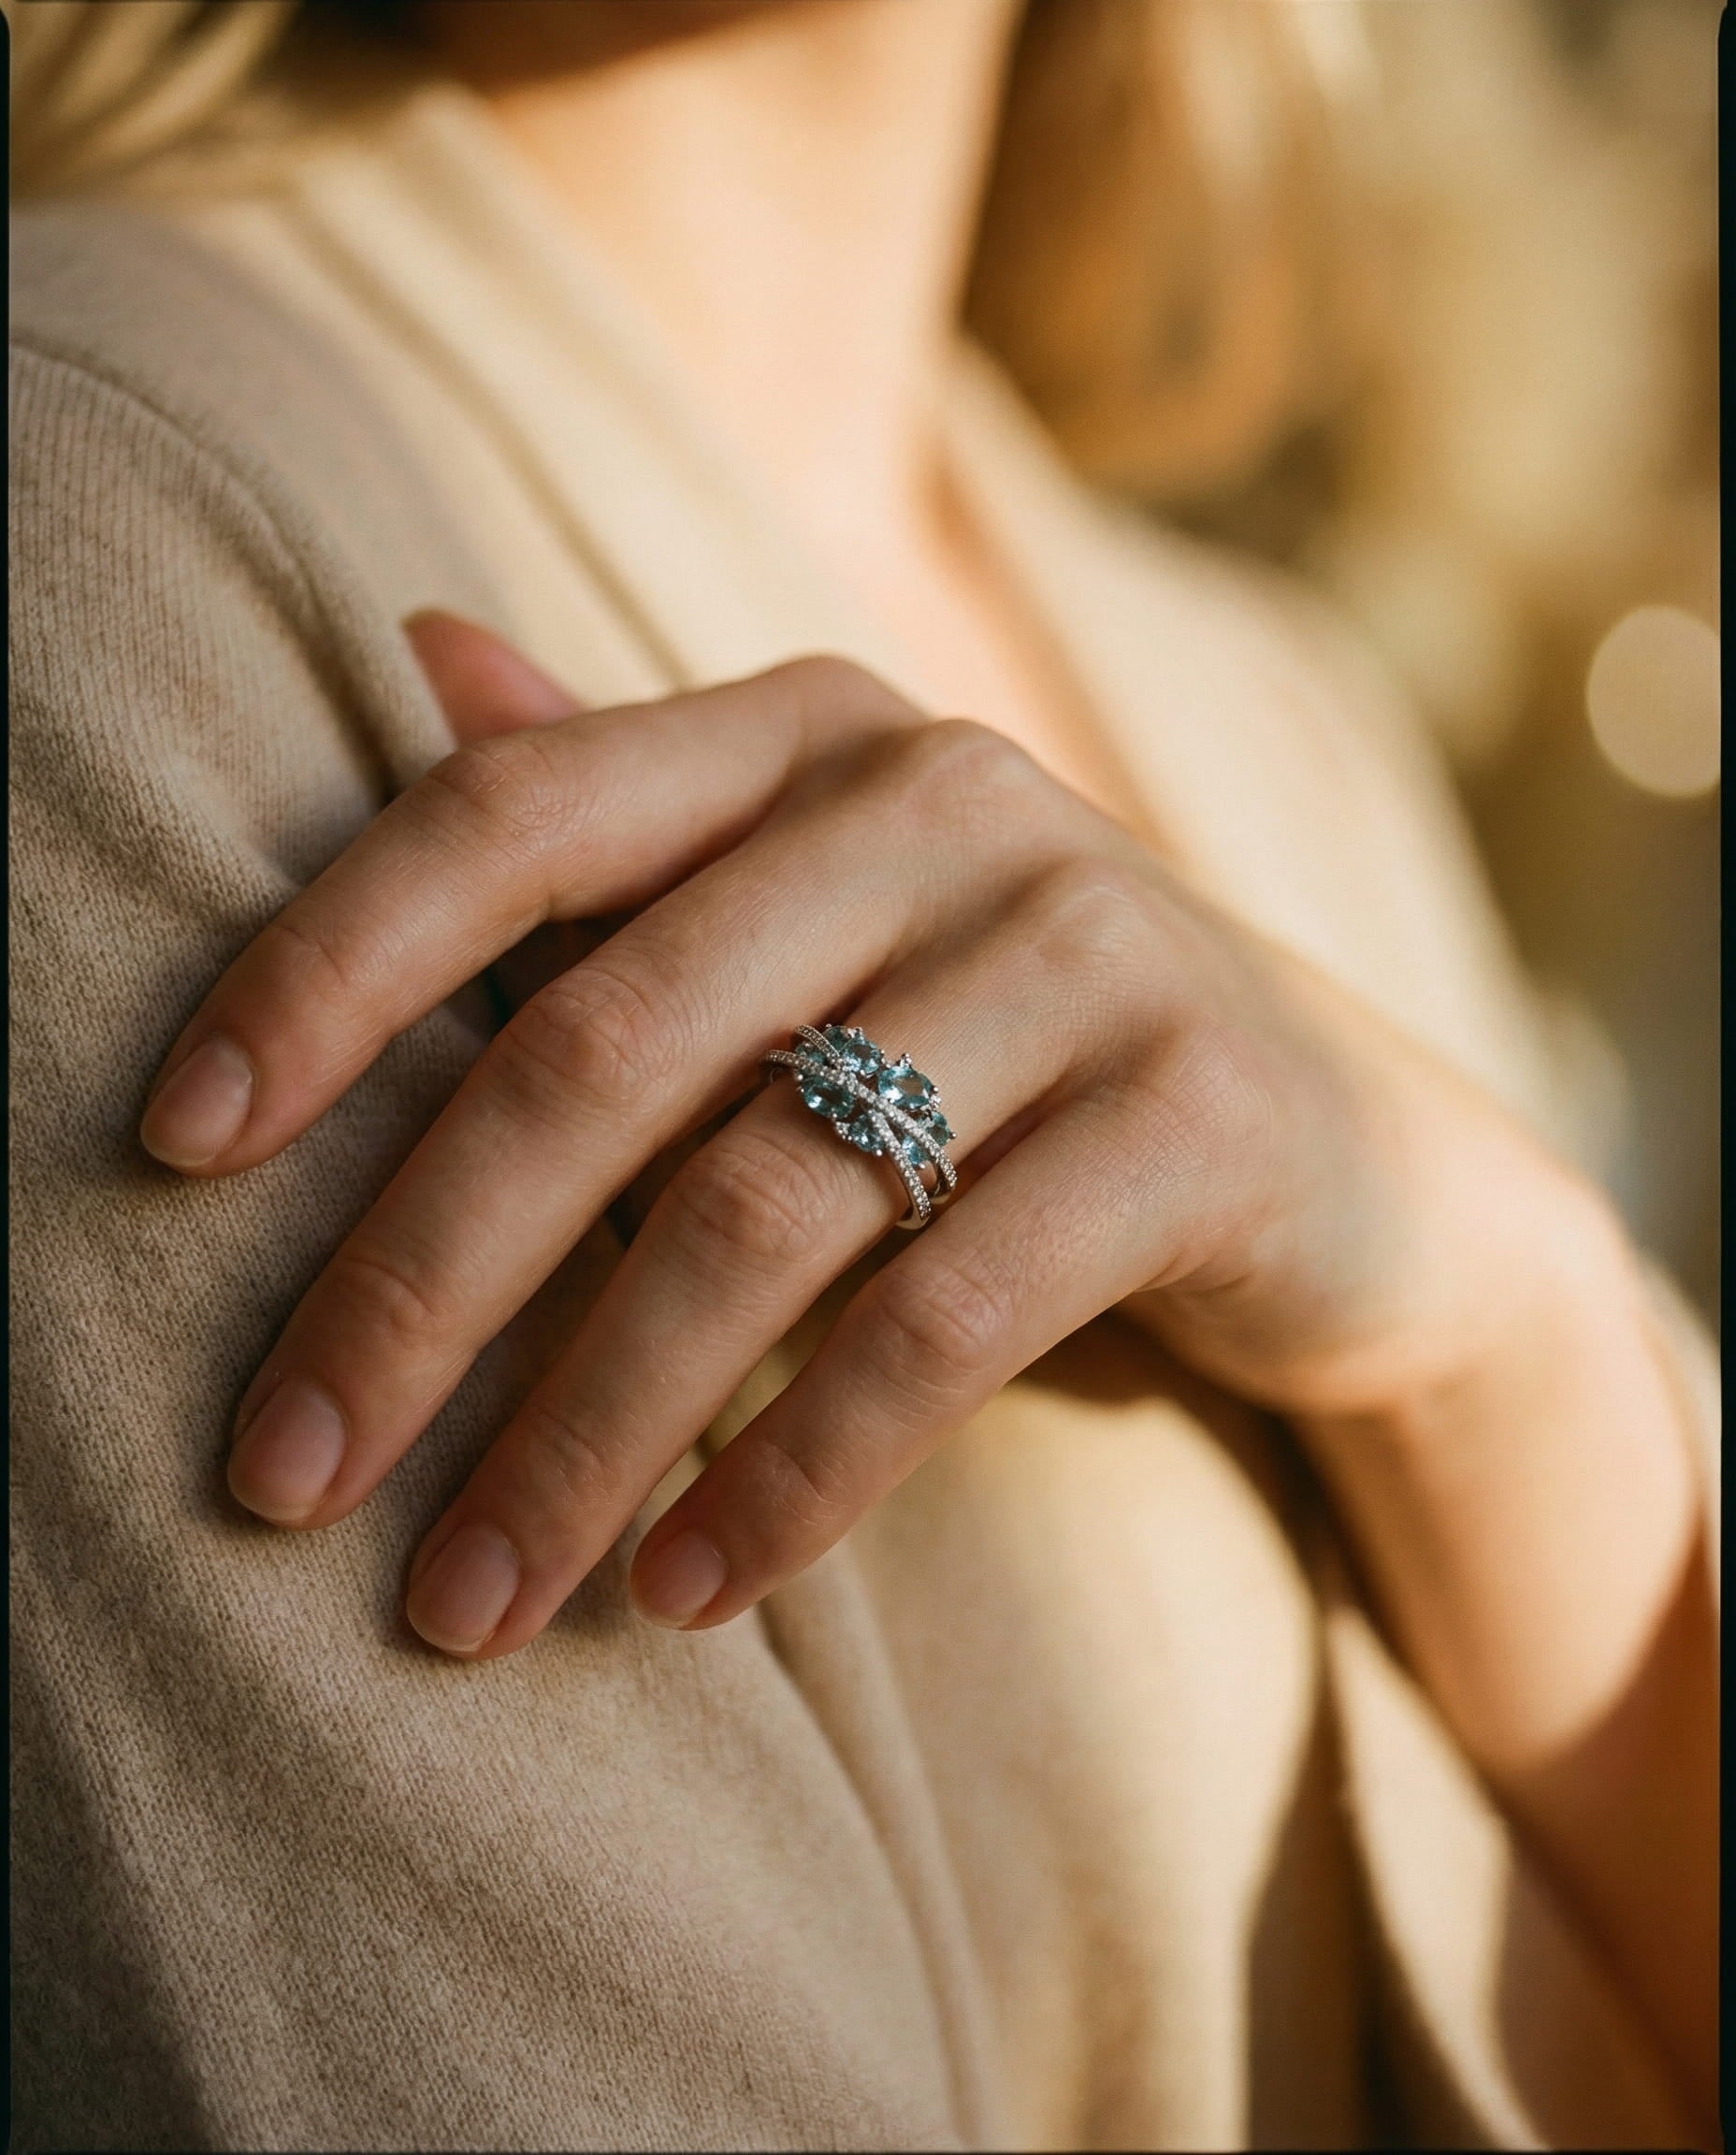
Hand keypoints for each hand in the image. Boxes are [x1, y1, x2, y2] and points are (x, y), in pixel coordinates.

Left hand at [141, 619, 1604, 1656]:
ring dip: (589, 1432)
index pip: (510, 820)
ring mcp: (1090, 950)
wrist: (1342, 1156)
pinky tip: (688, 1596)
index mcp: (808, 733)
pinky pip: (947, 1317)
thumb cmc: (1007, 1040)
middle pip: (608, 1045)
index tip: (168, 1148)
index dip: (323, 971)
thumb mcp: (823, 913)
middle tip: (284, 1479)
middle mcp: (943, 803)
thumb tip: (412, 653)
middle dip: (420, 1282)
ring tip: (469, 1600)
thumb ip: (623, 817)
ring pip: (764, 1208)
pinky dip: (797, 1472)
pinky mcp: (1200, 1117)